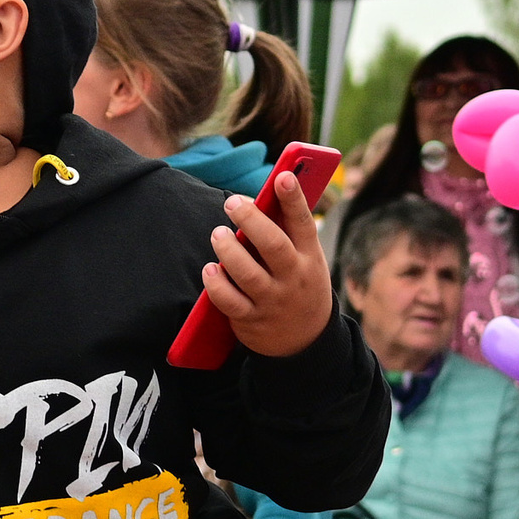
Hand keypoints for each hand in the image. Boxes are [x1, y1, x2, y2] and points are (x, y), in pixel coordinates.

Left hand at [202, 173, 332, 357]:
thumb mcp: (307, 261)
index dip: (294, 199)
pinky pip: (230, 301)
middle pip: (273, 245)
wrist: (306, 342)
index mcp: (309, 258)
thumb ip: (288, 234)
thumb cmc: (300, 286)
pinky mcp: (252, 320)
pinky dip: (216, 284)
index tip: (282, 176)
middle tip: (233, 203)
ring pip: (247, 273)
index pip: (303, 224)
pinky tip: (210, 269)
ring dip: (229, 250)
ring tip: (218, 234)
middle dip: (252, 221)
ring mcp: (273, 301)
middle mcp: (293, 278)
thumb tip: (261, 197)